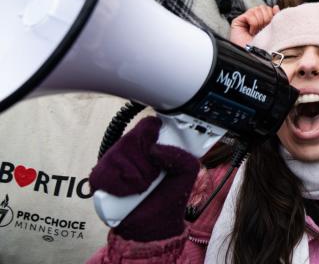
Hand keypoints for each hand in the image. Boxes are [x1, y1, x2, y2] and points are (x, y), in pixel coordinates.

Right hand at [89, 117, 199, 241]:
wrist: (153, 225)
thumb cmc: (170, 195)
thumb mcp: (187, 173)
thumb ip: (181, 156)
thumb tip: (154, 149)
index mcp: (153, 141)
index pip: (148, 124)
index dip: (151, 135)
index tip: (156, 152)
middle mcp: (131, 148)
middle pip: (131, 139)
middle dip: (145, 163)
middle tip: (152, 178)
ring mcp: (113, 161)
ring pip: (116, 155)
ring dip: (133, 176)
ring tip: (141, 187)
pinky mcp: (99, 178)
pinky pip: (102, 174)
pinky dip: (117, 186)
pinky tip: (127, 193)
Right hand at [231, 4, 279, 46]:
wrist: (253, 55)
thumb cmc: (262, 46)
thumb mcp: (271, 29)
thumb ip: (274, 17)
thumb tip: (276, 7)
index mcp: (261, 20)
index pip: (268, 9)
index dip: (271, 16)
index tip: (269, 26)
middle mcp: (253, 19)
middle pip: (263, 7)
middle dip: (266, 19)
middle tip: (262, 30)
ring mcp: (245, 19)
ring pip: (257, 10)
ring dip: (259, 22)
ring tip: (256, 32)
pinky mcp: (238, 21)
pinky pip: (250, 15)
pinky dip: (253, 24)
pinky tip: (251, 31)